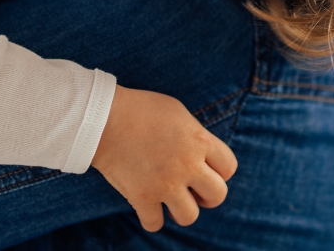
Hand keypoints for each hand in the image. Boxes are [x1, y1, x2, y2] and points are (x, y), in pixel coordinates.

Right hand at [90, 85, 237, 231]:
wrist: (104, 118)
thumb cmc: (141, 109)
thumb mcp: (178, 113)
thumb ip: (195, 136)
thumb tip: (202, 152)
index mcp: (200, 142)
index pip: (229, 167)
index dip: (221, 172)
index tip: (206, 170)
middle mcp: (188, 165)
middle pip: (218, 195)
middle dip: (208, 196)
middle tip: (193, 191)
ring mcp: (166, 184)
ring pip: (190, 216)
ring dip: (182, 210)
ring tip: (171, 200)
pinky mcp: (142, 197)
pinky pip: (155, 223)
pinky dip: (151, 218)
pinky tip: (147, 207)